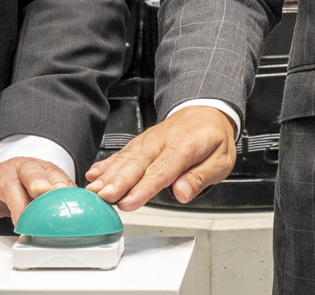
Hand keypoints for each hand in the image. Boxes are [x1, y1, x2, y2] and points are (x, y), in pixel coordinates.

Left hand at [0, 156, 75, 243]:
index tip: (21, 221)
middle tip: (47, 196)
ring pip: (55, 175)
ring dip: (62, 188)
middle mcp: (23, 168)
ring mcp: (42, 171)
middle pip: (34, 171)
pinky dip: (75, 194)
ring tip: (69, 202)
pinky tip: (80, 205)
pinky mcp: (57, 178)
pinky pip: (69, 183)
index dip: (16, 201)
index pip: (8, 184)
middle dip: (42, 183)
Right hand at [83, 107, 237, 209]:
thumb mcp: (221, 161)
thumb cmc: (213, 138)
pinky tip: (94, 174)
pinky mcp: (141, 142)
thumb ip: (200, 178)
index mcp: (185, 146)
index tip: (129, 202)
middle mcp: (162, 141)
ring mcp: (149, 140)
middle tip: (105, 197)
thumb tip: (182, 193)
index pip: (161, 170)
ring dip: (108, 175)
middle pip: (138, 164)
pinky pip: (122, 152)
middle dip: (119, 181)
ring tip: (94, 191)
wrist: (207, 111)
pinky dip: (106, 164)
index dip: (143, 188)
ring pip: (126, 158)